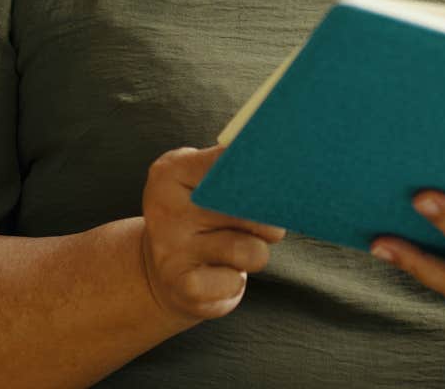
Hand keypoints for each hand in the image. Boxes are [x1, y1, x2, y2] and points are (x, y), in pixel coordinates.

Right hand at [138, 143, 286, 322]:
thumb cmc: (201, 218)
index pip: (228, 162)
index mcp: (171, 172)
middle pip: (246, 206)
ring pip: (249, 249)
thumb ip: (235, 166)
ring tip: (236, 248)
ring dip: (254, 251)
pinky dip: (233, 281)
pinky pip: (234, 281)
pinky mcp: (183, 286)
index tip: (277, 177)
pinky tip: (218, 274)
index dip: (261, 173)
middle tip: (263, 221)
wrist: (167, 272)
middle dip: (267, 218)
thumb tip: (278, 158)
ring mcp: (171, 249)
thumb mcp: (205, 182)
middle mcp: (167, 208)